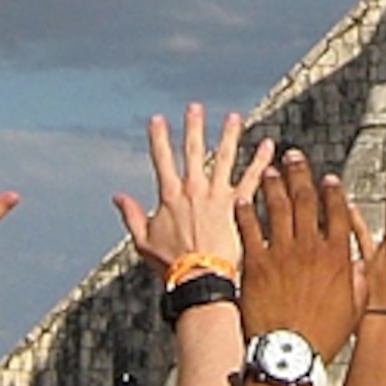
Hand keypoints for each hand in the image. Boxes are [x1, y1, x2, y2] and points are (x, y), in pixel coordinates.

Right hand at [114, 105, 272, 275]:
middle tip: (195, 107)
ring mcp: (218, 196)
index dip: (159, 138)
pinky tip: (268, 146)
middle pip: (193, 151)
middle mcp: (194, 190)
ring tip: (234, 117)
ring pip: (224, 158)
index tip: (157, 119)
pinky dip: (260, 162)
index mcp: (170, 196)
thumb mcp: (144, 241)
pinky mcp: (238, 206)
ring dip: (230, 135)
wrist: (200, 278)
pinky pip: (252, 179)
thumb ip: (132, 215)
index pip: (162, 159)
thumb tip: (118, 196)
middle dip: (193, 127)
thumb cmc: (171, 265)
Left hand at [235, 153, 359, 354]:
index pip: (337, 212)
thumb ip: (358, 281)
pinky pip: (250, 230)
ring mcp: (282, 253)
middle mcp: (310, 247)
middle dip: (300, 173)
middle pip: (306, 200)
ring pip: (278, 208)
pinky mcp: (256, 264)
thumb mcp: (354, 308)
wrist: (290, 353)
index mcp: (337, 256)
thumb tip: (360, 266)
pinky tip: (242, 199)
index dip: (333, 191)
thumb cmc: (324, 336)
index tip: (328, 177)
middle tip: (295, 156)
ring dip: (274, 185)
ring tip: (271, 170)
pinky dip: (246, 212)